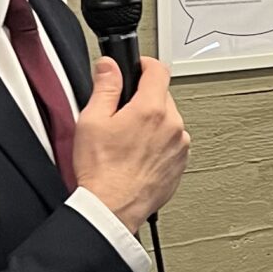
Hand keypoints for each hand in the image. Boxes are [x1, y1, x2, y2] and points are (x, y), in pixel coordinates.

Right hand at [74, 57, 188, 230]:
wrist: (112, 207)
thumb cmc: (102, 171)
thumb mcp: (92, 120)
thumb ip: (105, 87)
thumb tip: (109, 65)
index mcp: (151, 110)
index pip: (159, 70)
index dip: (144, 64)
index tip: (137, 67)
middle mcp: (172, 125)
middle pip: (162, 96)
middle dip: (143, 99)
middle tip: (120, 114)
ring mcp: (179, 146)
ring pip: (168, 120)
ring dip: (153, 122)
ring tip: (127, 140)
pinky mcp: (181, 163)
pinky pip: (172, 142)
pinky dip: (159, 143)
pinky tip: (137, 154)